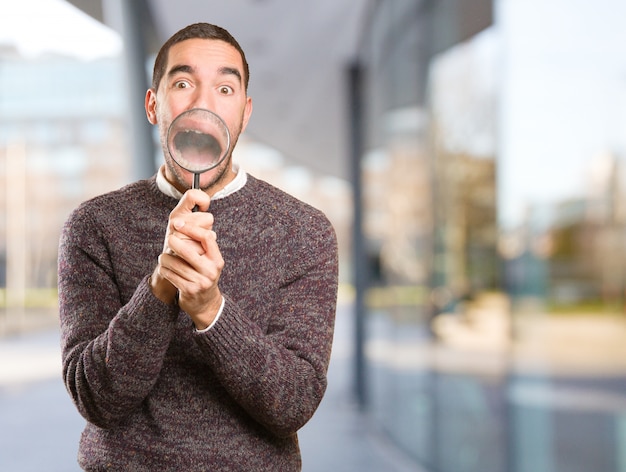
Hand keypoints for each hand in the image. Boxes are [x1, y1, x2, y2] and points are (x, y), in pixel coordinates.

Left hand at [151, 189, 223, 328]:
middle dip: (175, 242)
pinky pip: (170, 274)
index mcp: (217, 259)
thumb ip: (203, 244)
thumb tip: (195, 218)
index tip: (178, 223)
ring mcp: (201, 281)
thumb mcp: (209, 260)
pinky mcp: (189, 290)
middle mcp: (211, 270)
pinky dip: (164, 270)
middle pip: (188, 249)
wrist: (205, 303)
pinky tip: (165, 269)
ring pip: (174, 262)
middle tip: (169, 238)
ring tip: (164, 258)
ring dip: (165, 259)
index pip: (206, 237)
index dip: (191, 228)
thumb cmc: (204, 275)